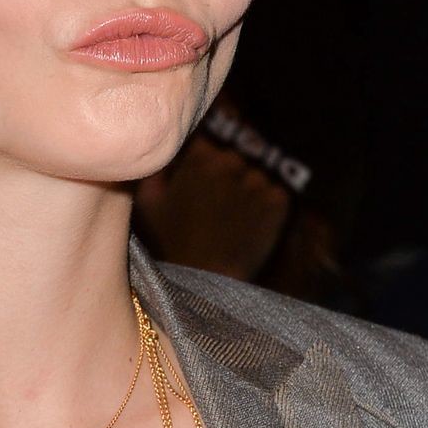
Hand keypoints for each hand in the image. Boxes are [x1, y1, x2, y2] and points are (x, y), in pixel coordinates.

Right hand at [134, 133, 290, 280]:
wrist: (206, 285)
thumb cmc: (169, 245)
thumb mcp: (148, 201)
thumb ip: (157, 165)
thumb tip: (162, 145)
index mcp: (198, 155)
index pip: (205, 142)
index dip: (199, 162)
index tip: (195, 183)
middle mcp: (230, 160)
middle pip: (231, 158)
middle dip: (224, 176)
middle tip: (212, 208)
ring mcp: (257, 180)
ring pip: (253, 176)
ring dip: (245, 192)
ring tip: (229, 222)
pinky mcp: (278, 201)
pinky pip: (274, 194)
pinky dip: (265, 208)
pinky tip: (246, 229)